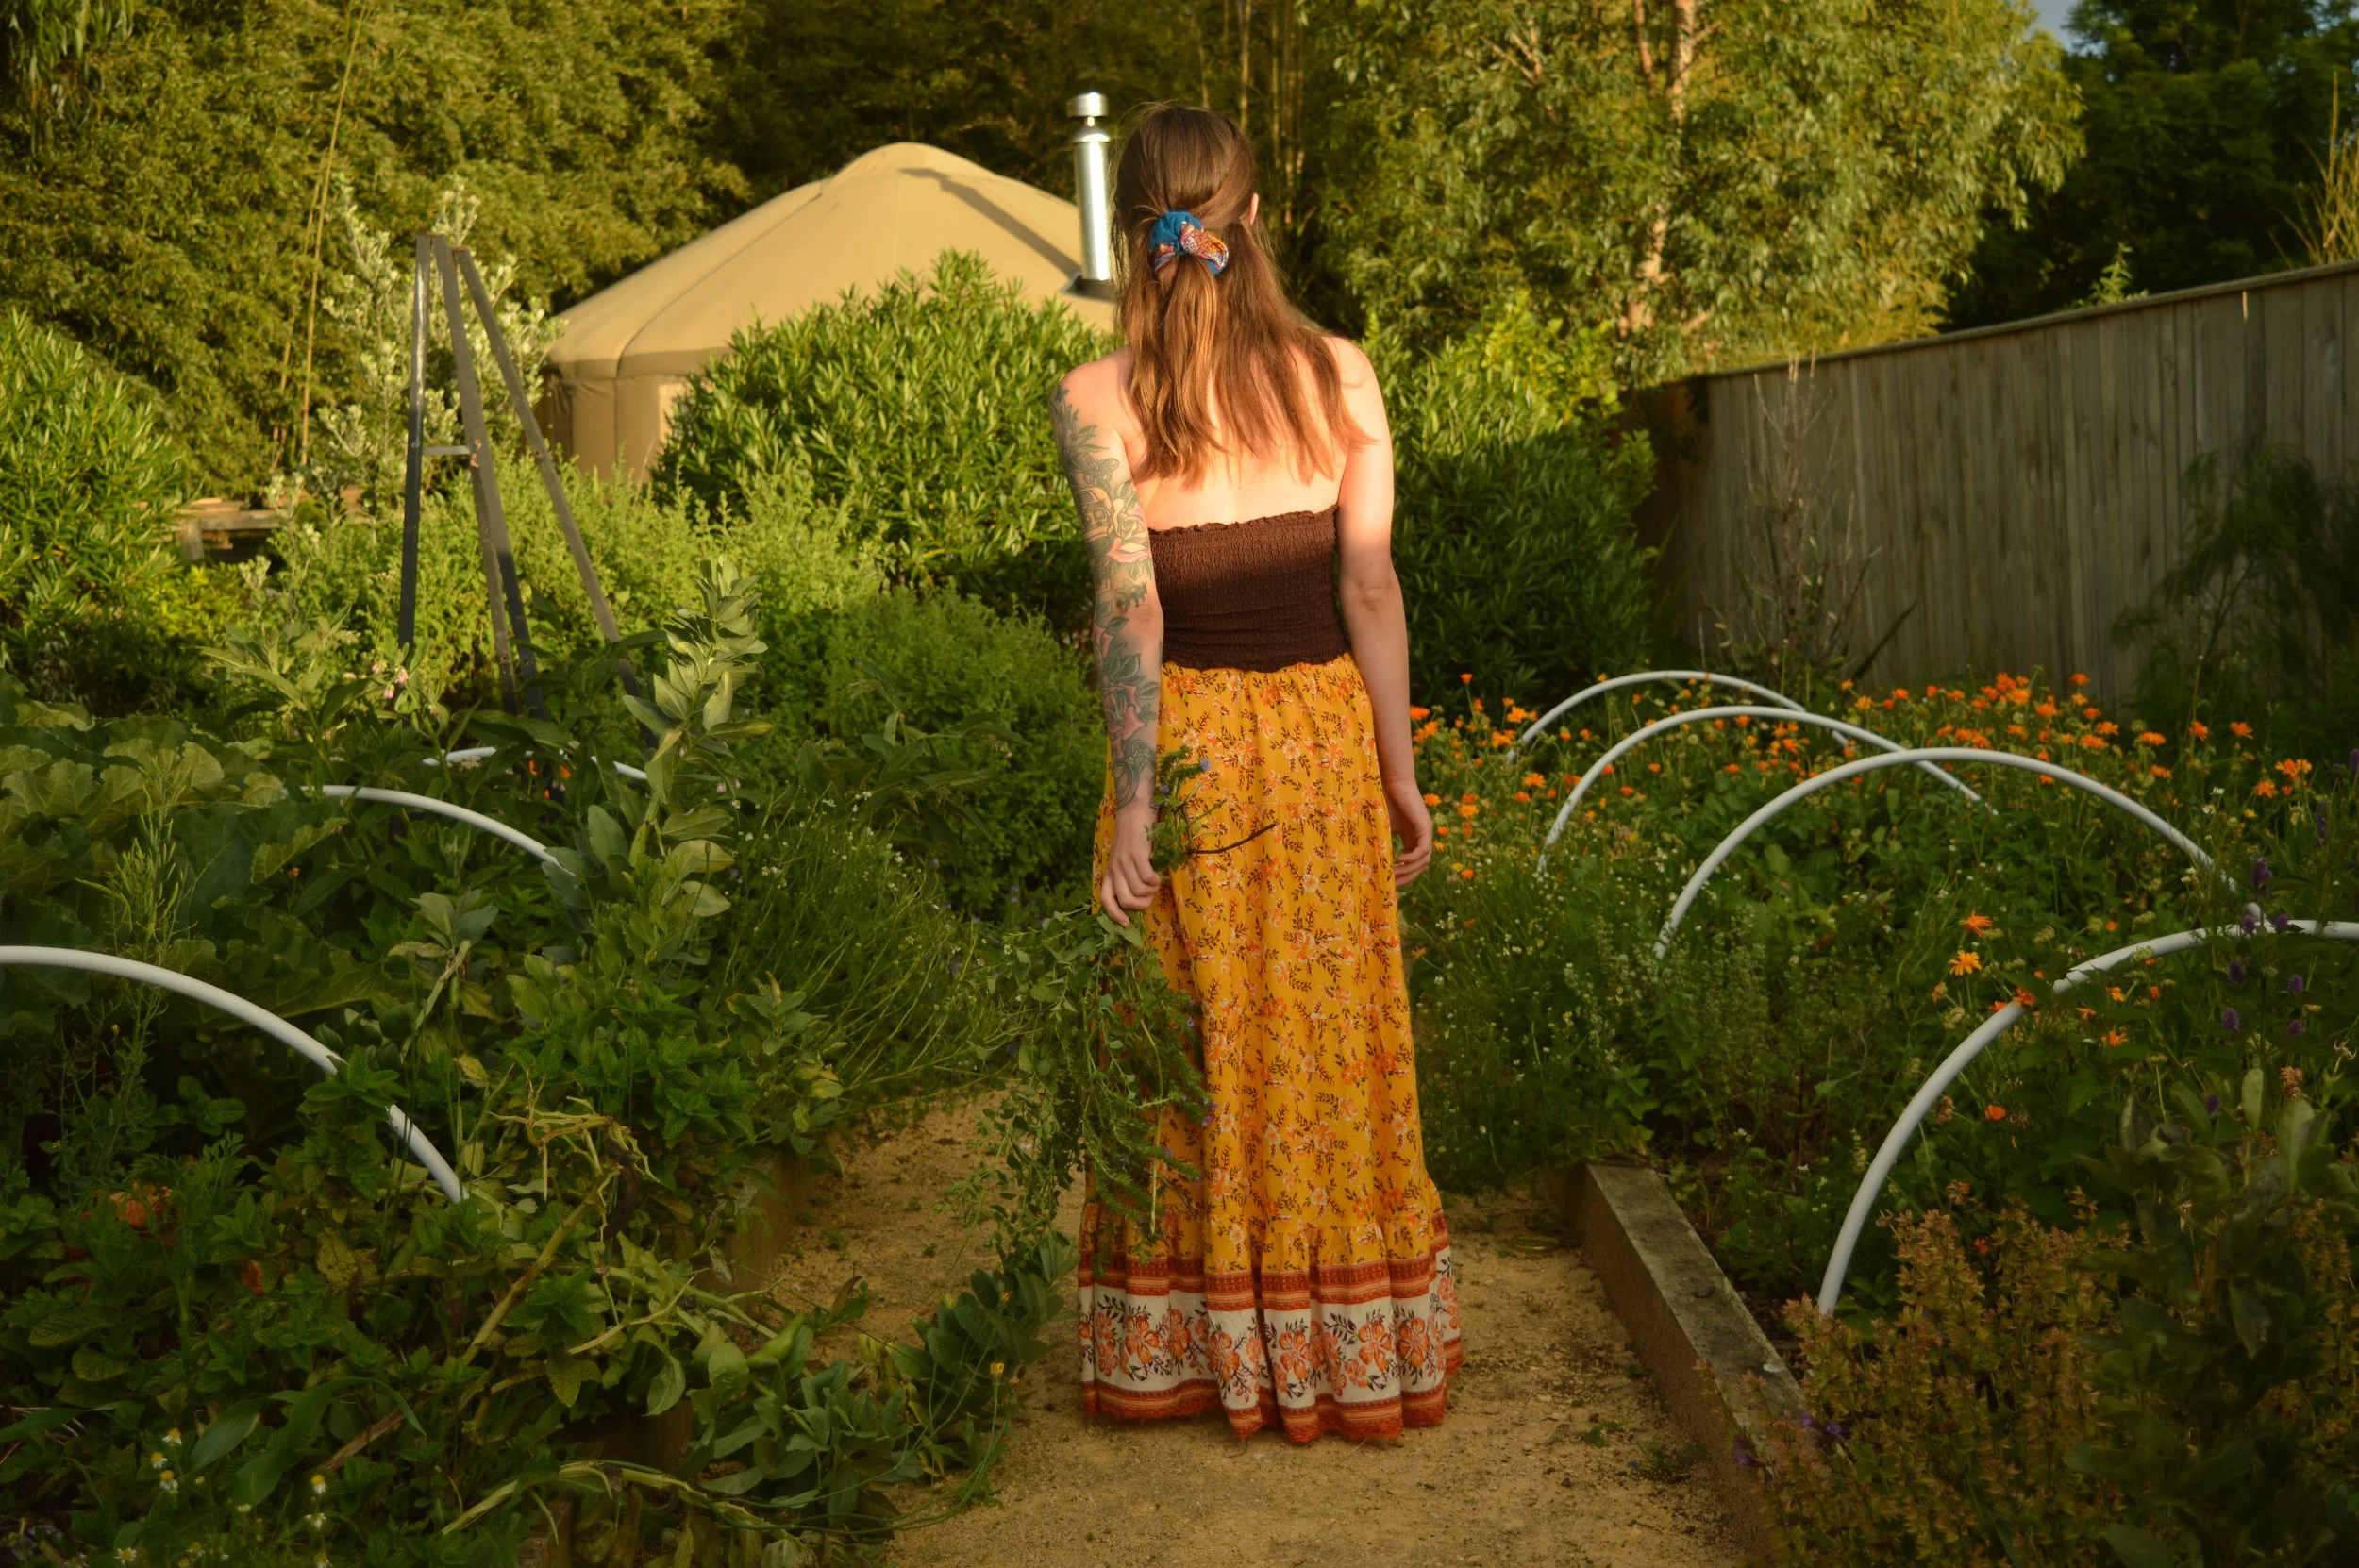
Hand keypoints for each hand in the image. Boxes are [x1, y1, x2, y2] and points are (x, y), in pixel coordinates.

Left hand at [1101, 802, 1162, 923]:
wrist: (1134, 811)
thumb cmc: (1132, 836)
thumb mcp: (1124, 858)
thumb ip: (1127, 875)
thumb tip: (1139, 897)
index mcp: (1109, 871)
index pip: (1105, 899)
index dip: (1114, 915)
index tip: (1126, 924)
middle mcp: (1114, 869)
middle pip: (1126, 901)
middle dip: (1141, 905)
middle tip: (1149, 896)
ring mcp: (1124, 862)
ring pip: (1139, 891)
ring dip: (1151, 891)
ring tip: (1155, 881)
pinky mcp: (1137, 855)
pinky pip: (1148, 879)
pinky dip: (1156, 881)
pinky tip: (1158, 874)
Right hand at [1386, 776, 1433, 887]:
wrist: (1391, 780)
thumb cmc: (1383, 799)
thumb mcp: (1380, 826)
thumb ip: (1380, 842)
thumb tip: (1366, 861)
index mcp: (1413, 837)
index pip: (1413, 863)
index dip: (1403, 875)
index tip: (1389, 883)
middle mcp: (1422, 837)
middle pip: (1420, 866)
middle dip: (1406, 877)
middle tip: (1391, 885)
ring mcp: (1425, 832)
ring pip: (1423, 861)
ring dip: (1409, 871)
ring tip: (1393, 875)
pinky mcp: (1425, 827)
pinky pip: (1423, 850)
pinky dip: (1412, 858)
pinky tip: (1398, 861)